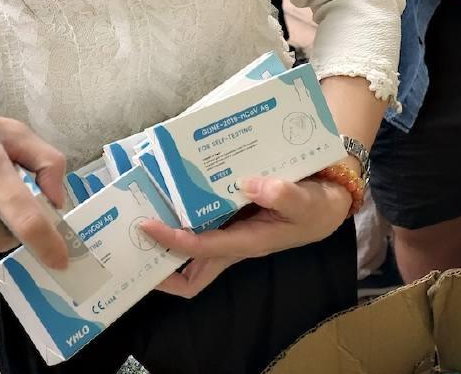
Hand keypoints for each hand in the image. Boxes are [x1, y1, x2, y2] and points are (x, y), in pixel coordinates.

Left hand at [142, 176, 351, 298]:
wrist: (327, 203)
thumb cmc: (315, 207)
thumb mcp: (307, 201)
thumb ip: (282, 194)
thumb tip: (248, 184)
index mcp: (248, 243)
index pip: (204, 249)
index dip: (173, 242)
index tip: (148, 226)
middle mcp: (233, 244)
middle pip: (191, 276)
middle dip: (161, 269)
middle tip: (134, 245)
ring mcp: (230, 235)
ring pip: (191, 254)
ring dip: (166, 243)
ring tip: (141, 216)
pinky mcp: (231, 221)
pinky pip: (199, 228)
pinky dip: (181, 217)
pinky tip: (168, 192)